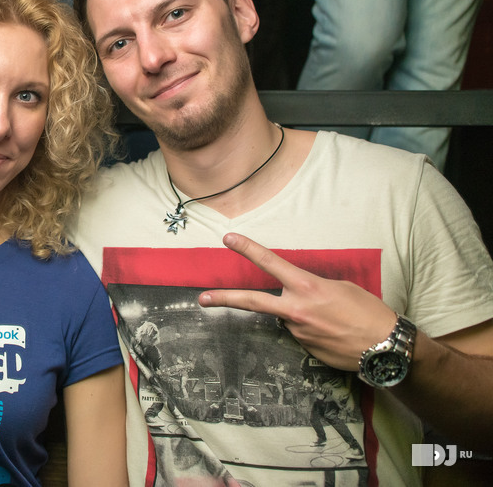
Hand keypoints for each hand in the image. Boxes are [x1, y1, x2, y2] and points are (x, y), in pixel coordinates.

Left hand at [198, 233, 397, 370]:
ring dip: (303, 318)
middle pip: (251, 302)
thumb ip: (312, 288)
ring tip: (335, 321)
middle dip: (224, 299)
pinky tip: (334, 334)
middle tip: (203, 298)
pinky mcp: (304, 350)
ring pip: (288, 319)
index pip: (270, 263)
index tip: (229, 239)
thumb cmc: (369, 312)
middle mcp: (296, 310)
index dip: (248, 249)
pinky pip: (302, 334)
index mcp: (307, 287)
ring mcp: (298, 332)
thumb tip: (297, 294)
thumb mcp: (341, 288)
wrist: (386, 347)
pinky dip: (313, 331)